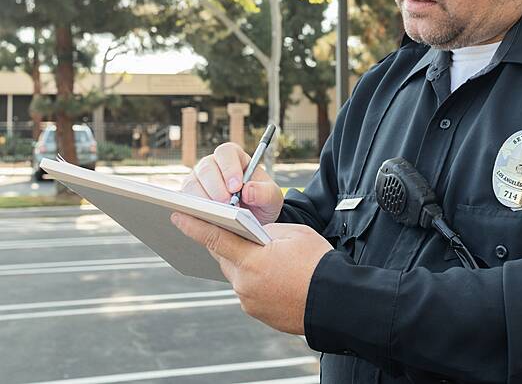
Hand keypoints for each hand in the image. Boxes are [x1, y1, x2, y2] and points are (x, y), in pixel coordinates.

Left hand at [170, 212, 332, 333]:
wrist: (337, 302)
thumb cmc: (319, 264)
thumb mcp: (294, 234)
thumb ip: (267, 231)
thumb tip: (254, 232)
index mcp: (252, 261)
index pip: (215, 238)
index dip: (194, 225)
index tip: (178, 215)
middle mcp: (244, 284)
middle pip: (224, 257)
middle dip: (226, 242)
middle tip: (230, 229)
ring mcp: (249, 301)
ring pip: (236, 274)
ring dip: (244, 262)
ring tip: (264, 254)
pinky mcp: (257, 313)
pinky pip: (248, 289)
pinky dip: (255, 278)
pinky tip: (273, 274)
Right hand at [181, 142, 283, 223]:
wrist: (253, 219)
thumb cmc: (261, 201)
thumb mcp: (272, 198)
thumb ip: (265, 192)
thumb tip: (248, 190)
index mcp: (234, 157)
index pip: (226, 153)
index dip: (229, 168)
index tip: (236, 186)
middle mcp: (213, 165)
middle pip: (206, 168)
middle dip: (216, 187)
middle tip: (227, 204)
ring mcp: (199, 180)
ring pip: (192, 184)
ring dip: (204, 200)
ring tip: (219, 215)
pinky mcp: (190, 198)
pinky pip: (186, 202)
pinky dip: (194, 211)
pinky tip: (207, 220)